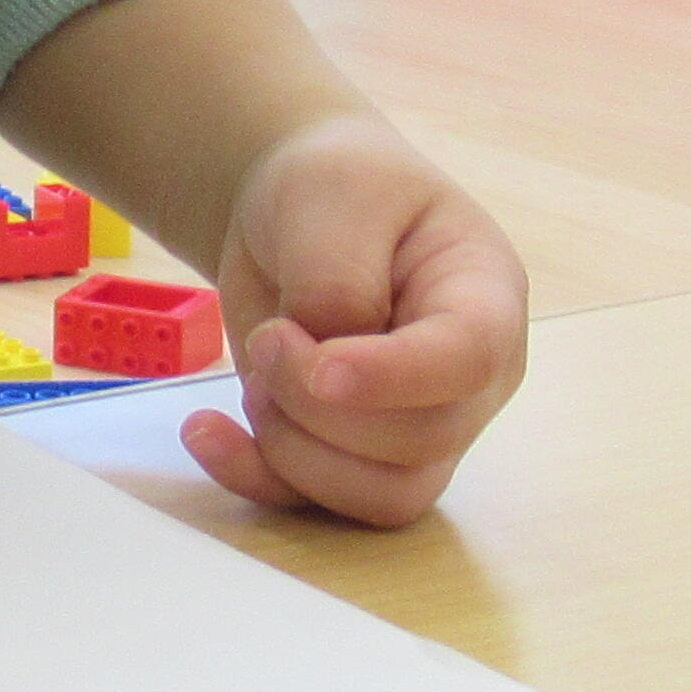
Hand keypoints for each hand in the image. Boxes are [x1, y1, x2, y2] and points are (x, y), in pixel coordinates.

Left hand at [180, 114, 528, 524]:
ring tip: (255, 374)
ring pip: (381, 495)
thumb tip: (326, 369)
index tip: (320, 367)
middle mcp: (467, 379)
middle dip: (318, 403)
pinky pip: (318, 503)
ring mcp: (418, 426)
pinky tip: (205, 430)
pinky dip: (252, 477)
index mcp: (485, 298)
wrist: (297, 210)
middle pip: (419, 442)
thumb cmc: (337, 188)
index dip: (395, 378)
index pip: (468, 360)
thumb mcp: (332, 198)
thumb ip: (335, 282)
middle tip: (270, 335)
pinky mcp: (355, 454)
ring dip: (293, 448)